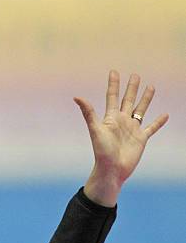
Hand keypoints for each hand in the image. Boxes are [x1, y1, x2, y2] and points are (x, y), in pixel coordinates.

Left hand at [74, 70, 168, 205]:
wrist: (111, 170)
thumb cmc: (102, 152)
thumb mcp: (95, 129)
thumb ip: (88, 113)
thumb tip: (76, 97)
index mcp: (111, 118)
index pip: (112, 97)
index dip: (113, 84)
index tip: (114, 71)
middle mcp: (122, 122)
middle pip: (128, 100)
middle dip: (131, 88)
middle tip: (135, 75)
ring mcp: (132, 130)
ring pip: (140, 110)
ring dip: (145, 99)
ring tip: (151, 86)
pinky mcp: (141, 139)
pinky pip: (151, 127)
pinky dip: (158, 122)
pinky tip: (165, 115)